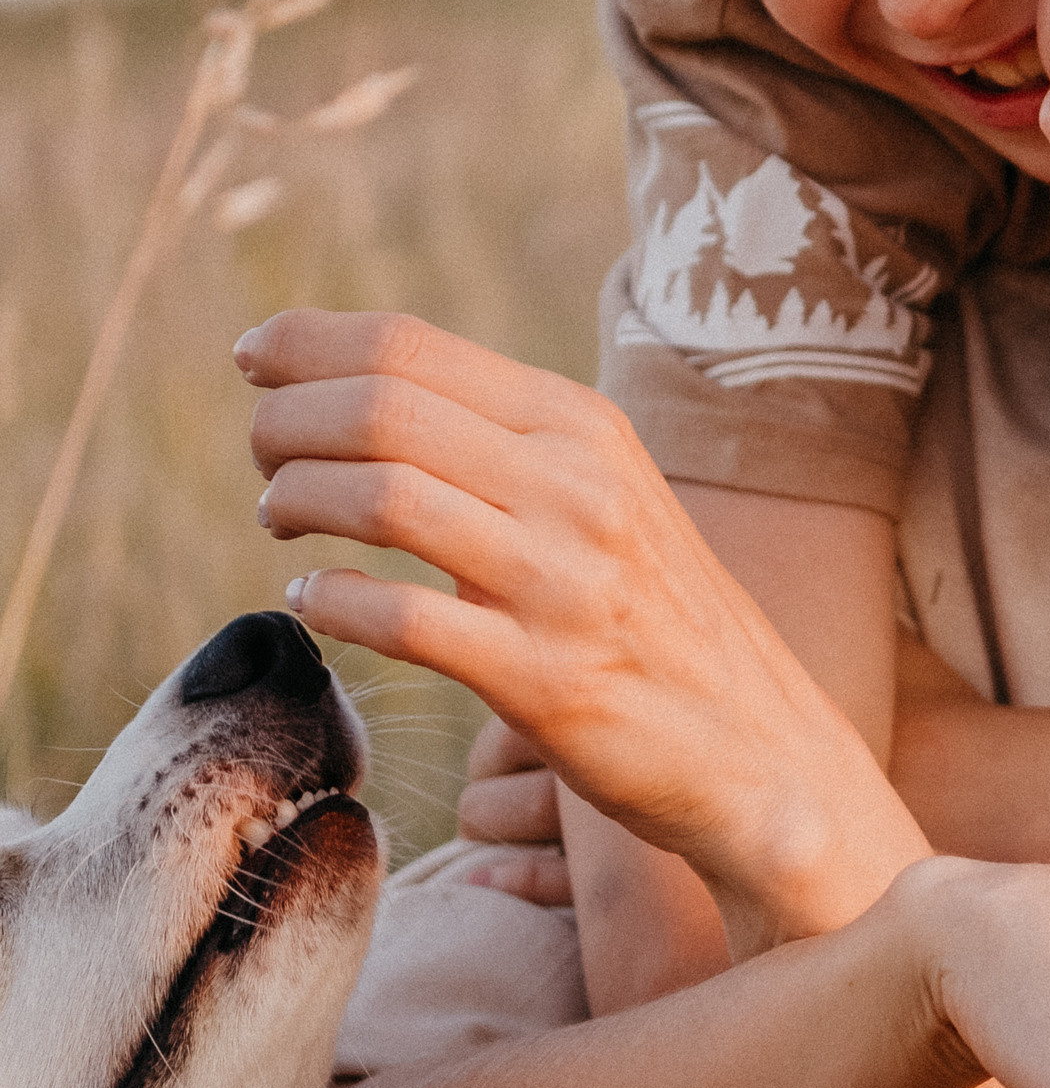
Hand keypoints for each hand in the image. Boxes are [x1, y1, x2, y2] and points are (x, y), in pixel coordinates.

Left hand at [240, 308, 924, 951]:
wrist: (758, 744)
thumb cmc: (654, 613)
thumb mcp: (602, 491)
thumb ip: (504, 437)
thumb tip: (361, 382)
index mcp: (583, 425)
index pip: (413, 346)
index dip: (308, 342)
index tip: (253, 358)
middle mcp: (576, 488)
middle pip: (382, 409)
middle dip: (286, 421)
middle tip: (261, 452)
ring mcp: (562, 584)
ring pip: (382, 499)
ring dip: (297, 498)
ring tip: (279, 517)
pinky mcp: (542, 681)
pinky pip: (399, 620)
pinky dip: (330, 599)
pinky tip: (312, 597)